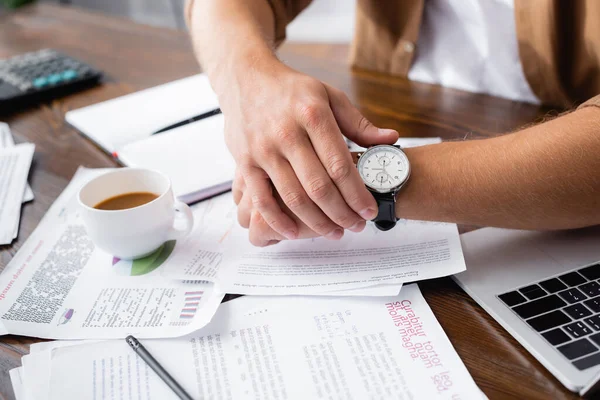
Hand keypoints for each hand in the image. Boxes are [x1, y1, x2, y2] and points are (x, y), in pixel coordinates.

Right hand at [222, 60, 397, 241]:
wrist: (245, 77)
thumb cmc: (291, 90)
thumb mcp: (329, 96)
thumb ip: (358, 123)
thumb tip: (390, 139)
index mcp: (313, 115)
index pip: (340, 165)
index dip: (357, 193)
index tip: (369, 210)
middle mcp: (287, 133)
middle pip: (319, 187)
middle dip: (342, 213)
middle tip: (356, 226)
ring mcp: (263, 150)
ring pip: (293, 197)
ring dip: (317, 222)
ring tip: (334, 232)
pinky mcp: (245, 162)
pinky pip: (262, 200)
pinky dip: (278, 221)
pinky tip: (294, 233)